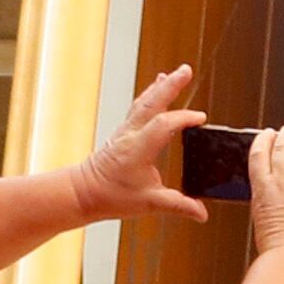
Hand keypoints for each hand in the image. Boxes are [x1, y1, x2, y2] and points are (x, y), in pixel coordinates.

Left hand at [75, 67, 207, 225]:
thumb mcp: (148, 203)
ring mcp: (125, 132)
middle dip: (170, 86)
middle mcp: (130, 135)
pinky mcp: (124, 133)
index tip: (201, 118)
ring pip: (144, 103)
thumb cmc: (109, 197)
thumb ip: (178, 205)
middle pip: (151, 104)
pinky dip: (150, 97)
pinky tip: (156, 90)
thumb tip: (202, 213)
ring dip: (160, 88)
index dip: (183, 119)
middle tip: (185, 70)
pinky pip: (139, 109)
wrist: (81, 193)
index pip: (163, 125)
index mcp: (137, 149)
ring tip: (174, 74)